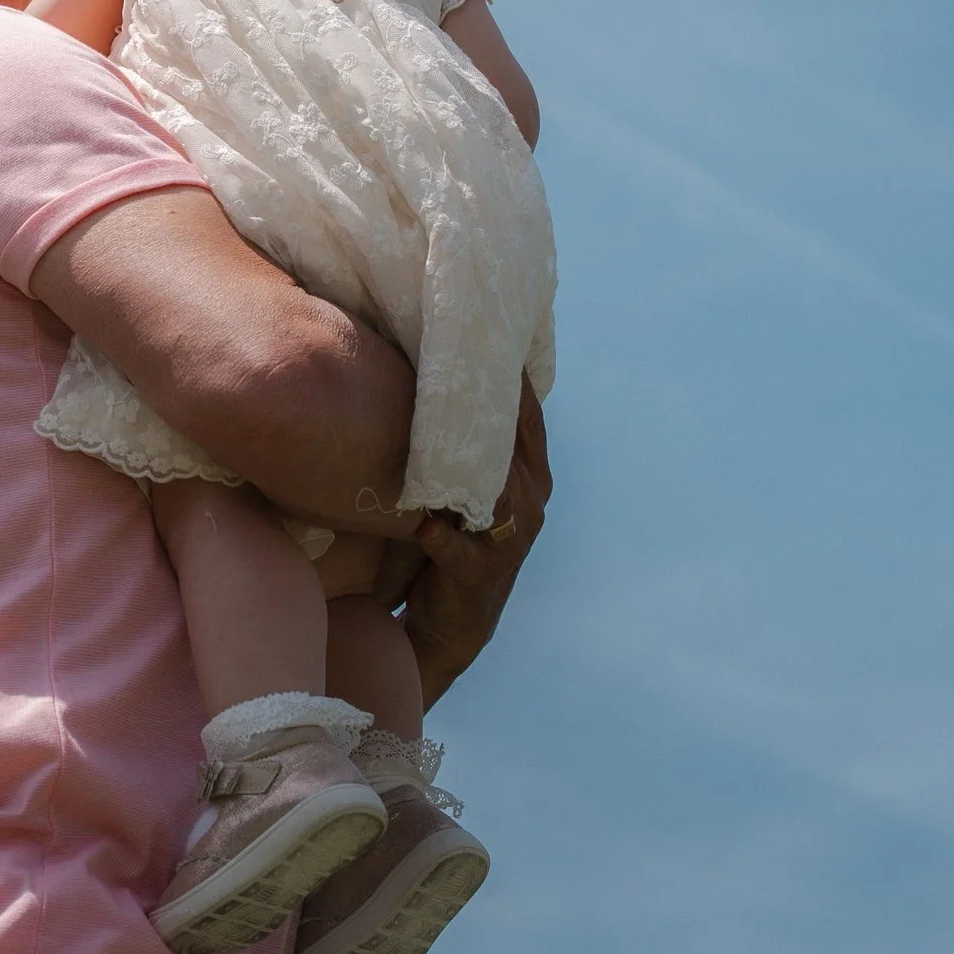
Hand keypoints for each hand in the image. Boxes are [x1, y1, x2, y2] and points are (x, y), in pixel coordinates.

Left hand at [403, 375, 549, 708]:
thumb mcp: (459, 483)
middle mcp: (528, 501)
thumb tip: (429, 369)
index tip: (484, 331)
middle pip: (513, 439)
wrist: (448, 622)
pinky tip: (425, 525)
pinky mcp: (480, 572)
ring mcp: (509, 538)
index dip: (508, 376)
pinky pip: (461, 548)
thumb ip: (458, 440)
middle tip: (458, 355)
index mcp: (528, 475)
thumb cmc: (446, 537)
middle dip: (489, 400)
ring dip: (465, 461)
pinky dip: (442, 536)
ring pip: (492, 487)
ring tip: (438, 423)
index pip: (524, 415)